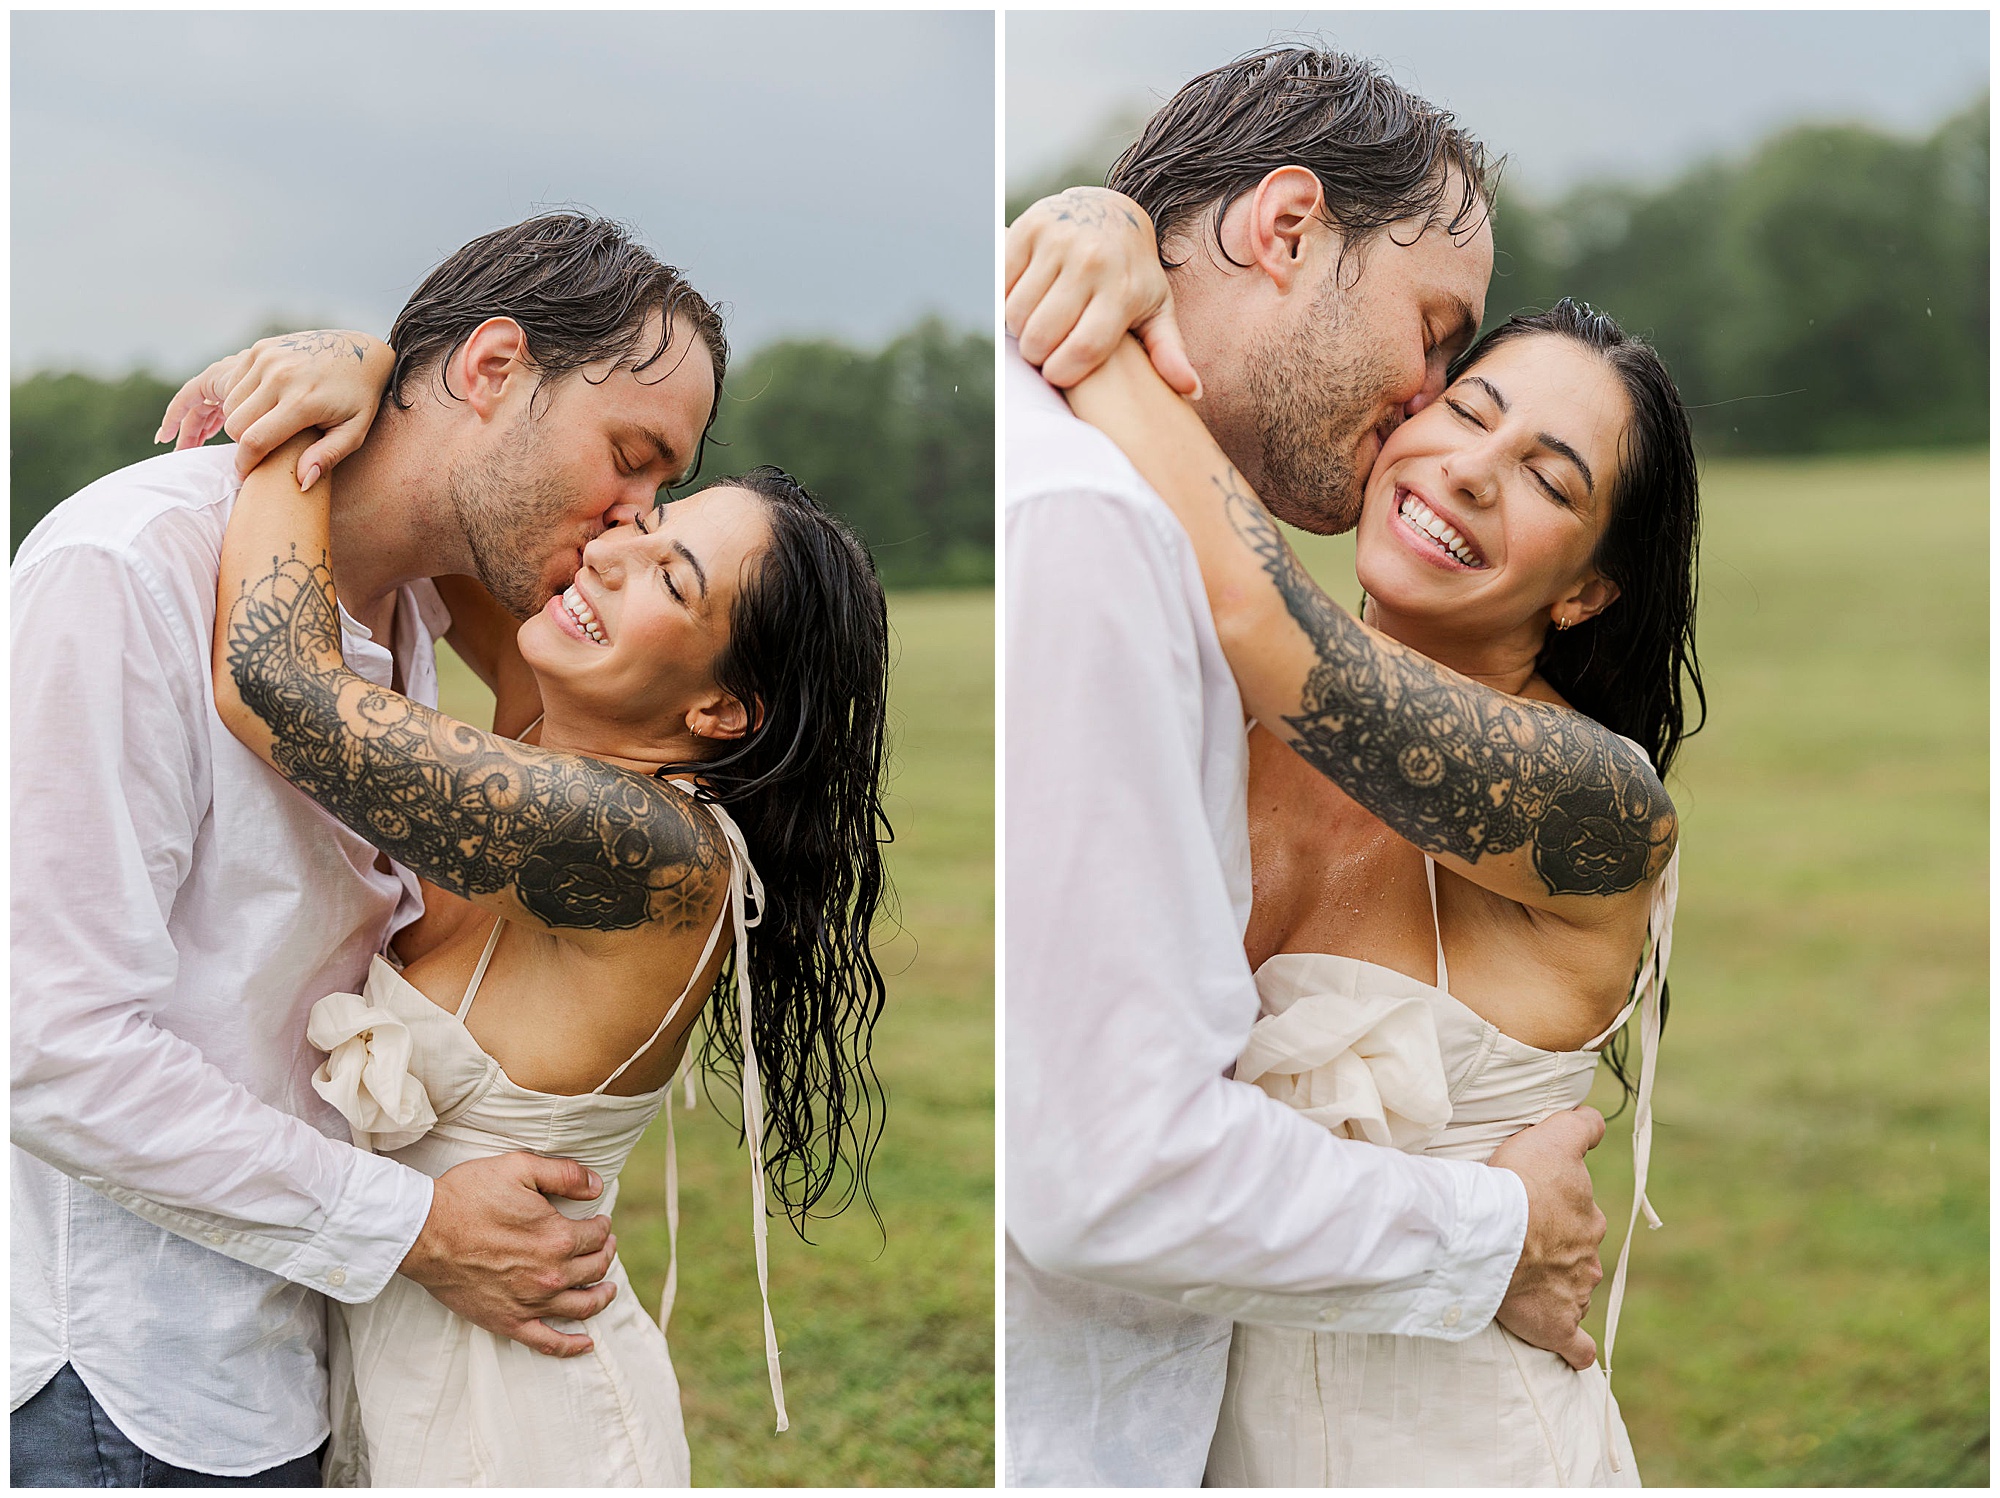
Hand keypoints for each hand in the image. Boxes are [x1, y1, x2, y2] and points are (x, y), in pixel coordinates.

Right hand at [155, 330, 393, 489]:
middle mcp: (280, 376)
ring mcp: (268, 358)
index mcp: (302, 402)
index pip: (255, 441)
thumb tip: (302, 482)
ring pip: (229, 403)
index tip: (246, 474)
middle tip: (258, 451)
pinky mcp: (261, 348)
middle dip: (242, 443)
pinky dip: (238, 399)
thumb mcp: (354, 433)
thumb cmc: (358, 400)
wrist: (361, 352)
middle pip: (236, 424)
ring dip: (239, 421)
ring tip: (259, 429)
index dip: (245, 463)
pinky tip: (257, 408)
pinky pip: (232, 382)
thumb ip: (328, 458)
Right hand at [398, 1151, 619, 1357]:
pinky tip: (586, 1344)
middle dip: (605, 1255)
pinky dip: (572, 1346)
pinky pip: (548, 1342)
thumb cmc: (468, 1196)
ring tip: (608, 1288)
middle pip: (594, 1269)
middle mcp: (551, 1275)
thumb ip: (565, 1174)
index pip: (597, 1235)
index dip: (602, 1226)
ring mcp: (530, 1303)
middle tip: (605, 1246)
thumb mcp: (520, 1167)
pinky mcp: (507, 1322)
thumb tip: (598, 1185)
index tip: (599, 1221)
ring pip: (582, 1306)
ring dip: (601, 1297)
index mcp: (558, 1238)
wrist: (423, 1232)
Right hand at [1005, 187, 1200, 397]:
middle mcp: (1093, 261)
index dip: (1063, 372)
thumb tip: (1192, 392)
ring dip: (1019, 329)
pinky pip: (1002, 283)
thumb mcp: (1155, 308)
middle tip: (1043, 352)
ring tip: (1035, 324)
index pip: (1085, 348)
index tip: (1057, 374)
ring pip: (1017, 313)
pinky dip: (1005, 299)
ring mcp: (1060, 240)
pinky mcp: (1030, 227)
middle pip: (1043, 336)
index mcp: (1124, 289)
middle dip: (1037, 355)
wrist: (1111, 211)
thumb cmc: (1132, 275)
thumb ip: (1168, 351)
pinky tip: (1023, 299)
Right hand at [1489, 1105, 1608, 1370]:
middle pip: (1577, 1254)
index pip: (1582, 1215)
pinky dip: (1574, 1347)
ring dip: (1556, 1289)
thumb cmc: (1519, 1183)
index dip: (1565, 1212)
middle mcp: (1587, 1256)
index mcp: (1586, 1218)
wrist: (1498, 1233)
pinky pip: (1574, 1344)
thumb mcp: (1552, 1138)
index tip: (1545, 1211)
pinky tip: (1572, 1353)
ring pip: (1573, 1291)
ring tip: (1522, 1285)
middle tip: (1522, 1245)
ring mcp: (1575, 1293)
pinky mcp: (1557, 1326)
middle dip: (1559, 1252)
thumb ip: (1579, 1127)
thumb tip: (1597, 1119)